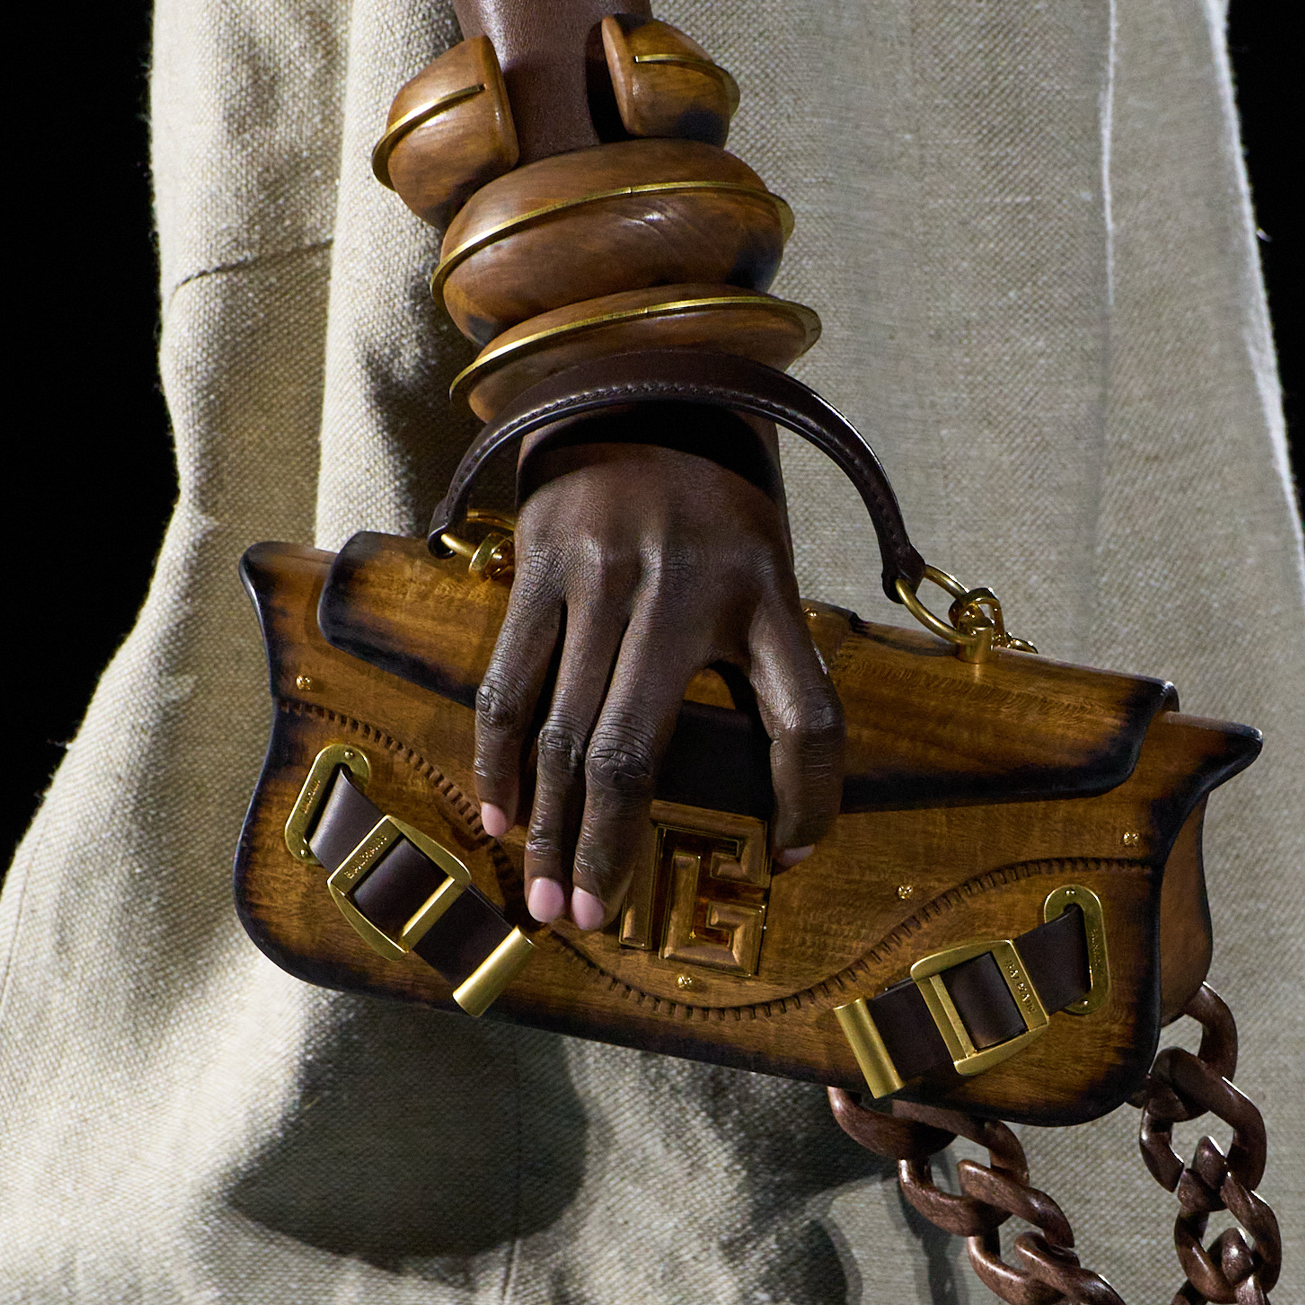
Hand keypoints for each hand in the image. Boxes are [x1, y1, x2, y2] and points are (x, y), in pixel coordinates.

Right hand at [473, 438, 844, 929]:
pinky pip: (510, 681)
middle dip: (608, 846)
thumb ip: (769, 667)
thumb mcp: (769, 570)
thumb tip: (779, 815)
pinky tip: (500, 814)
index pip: (805, 716)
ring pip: (561, 728)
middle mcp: (682, 585)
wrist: (641, 386)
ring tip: (544, 895)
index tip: (787, 858)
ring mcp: (601, 573)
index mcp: (765, 591)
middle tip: (591, 918)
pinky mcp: (540, 564)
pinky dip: (500, 758)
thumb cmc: (717, 510)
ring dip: (548, 825)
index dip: (805, 799)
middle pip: (635, 747)